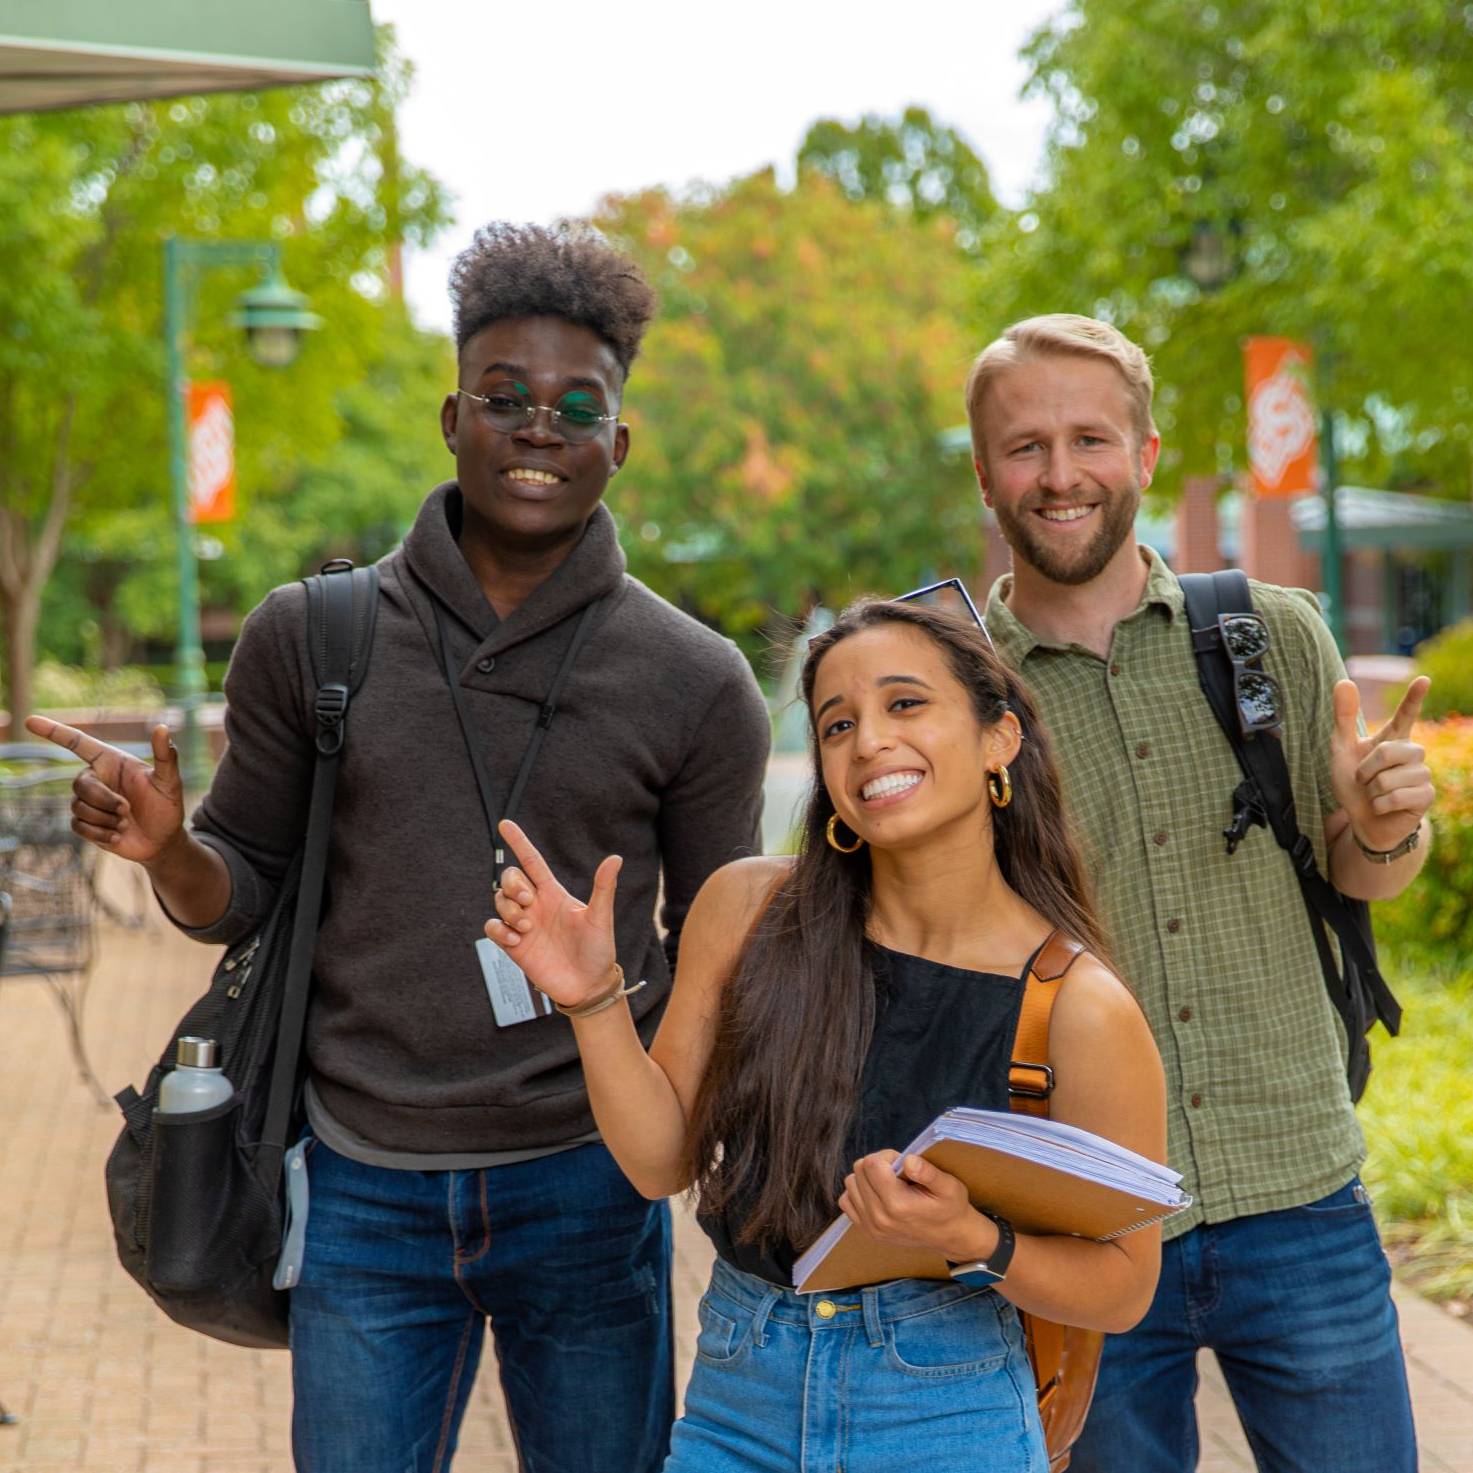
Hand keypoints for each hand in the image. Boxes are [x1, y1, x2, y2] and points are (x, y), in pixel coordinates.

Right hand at [22, 717, 184, 863]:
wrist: (162, 840)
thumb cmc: (167, 807)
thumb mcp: (170, 782)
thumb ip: (166, 756)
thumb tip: (162, 727)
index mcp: (111, 762)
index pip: (78, 743)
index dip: (54, 732)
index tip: (30, 721)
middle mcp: (96, 778)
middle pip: (79, 784)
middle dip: (105, 800)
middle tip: (128, 810)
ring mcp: (88, 801)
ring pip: (79, 806)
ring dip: (106, 818)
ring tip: (126, 822)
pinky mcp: (84, 823)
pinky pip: (78, 825)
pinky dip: (101, 833)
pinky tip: (118, 835)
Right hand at [483, 819, 622, 1010]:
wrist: (588, 986)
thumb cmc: (598, 951)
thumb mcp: (601, 918)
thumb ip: (603, 888)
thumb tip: (615, 858)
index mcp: (555, 894)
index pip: (532, 861)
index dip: (519, 842)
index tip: (505, 823)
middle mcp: (536, 906)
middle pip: (510, 879)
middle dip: (513, 884)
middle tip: (529, 902)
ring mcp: (524, 925)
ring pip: (499, 901)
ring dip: (508, 910)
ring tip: (527, 927)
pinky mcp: (514, 945)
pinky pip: (493, 928)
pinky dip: (499, 930)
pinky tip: (517, 940)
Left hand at [838, 1149, 989, 1258]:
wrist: (949, 1237)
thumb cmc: (950, 1208)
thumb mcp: (949, 1186)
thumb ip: (928, 1172)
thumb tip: (907, 1160)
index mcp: (898, 1205)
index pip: (872, 1164)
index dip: (886, 1156)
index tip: (900, 1163)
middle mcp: (880, 1218)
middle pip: (859, 1171)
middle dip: (877, 1164)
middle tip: (897, 1173)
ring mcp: (871, 1227)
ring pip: (850, 1184)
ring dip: (866, 1177)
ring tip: (888, 1183)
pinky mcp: (867, 1232)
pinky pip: (846, 1202)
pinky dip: (858, 1192)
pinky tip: (877, 1194)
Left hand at [1328, 677, 1434, 852]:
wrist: (1363, 820)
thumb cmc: (1354, 785)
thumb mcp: (1342, 751)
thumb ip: (1343, 718)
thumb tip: (1344, 681)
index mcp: (1393, 740)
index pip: (1406, 715)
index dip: (1414, 698)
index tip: (1423, 679)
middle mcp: (1412, 753)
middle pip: (1389, 751)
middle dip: (1366, 769)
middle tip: (1363, 780)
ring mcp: (1422, 774)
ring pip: (1391, 777)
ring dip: (1372, 790)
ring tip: (1375, 794)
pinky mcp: (1426, 796)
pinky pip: (1396, 796)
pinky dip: (1379, 804)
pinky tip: (1383, 807)